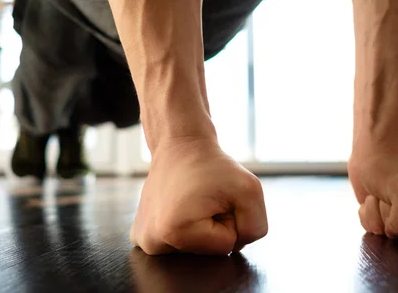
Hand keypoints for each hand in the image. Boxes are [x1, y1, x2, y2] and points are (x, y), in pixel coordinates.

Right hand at [130, 138, 267, 254]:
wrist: (180, 145)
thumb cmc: (213, 165)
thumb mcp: (250, 190)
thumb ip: (256, 227)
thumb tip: (237, 248)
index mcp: (174, 232)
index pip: (226, 245)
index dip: (229, 218)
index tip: (214, 196)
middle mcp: (151, 242)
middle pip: (209, 252)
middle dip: (215, 224)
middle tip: (203, 198)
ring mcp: (144, 241)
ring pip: (195, 249)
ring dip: (202, 226)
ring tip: (191, 200)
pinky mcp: (142, 236)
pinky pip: (179, 244)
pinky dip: (186, 227)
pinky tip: (178, 206)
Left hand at [348, 144, 397, 239]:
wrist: (372, 151)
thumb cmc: (394, 168)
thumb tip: (393, 236)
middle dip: (392, 213)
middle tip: (395, 193)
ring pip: (387, 234)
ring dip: (378, 212)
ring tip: (384, 193)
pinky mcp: (386, 220)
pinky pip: (372, 229)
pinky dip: (367, 212)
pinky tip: (373, 198)